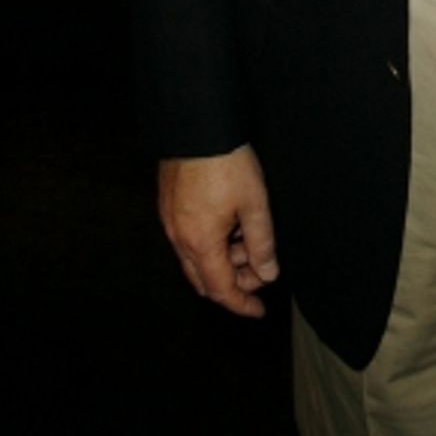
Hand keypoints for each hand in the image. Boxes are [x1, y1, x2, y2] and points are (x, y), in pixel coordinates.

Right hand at [158, 144, 278, 317]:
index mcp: (200, 243)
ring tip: (249, 239)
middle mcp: (179, 238)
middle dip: (234, 282)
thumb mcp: (255, 204)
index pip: (221, 290)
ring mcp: (170, 222)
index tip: (258, 310)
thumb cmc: (226, 162)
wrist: (196, 125)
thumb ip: (262, 243)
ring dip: (223, 260)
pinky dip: (211, 244)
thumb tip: (267, 273)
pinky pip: (188, 239)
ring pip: (196, 259)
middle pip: (204, 279)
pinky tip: (231, 224)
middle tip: (260, 270)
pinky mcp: (168, 205)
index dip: (242, 303)